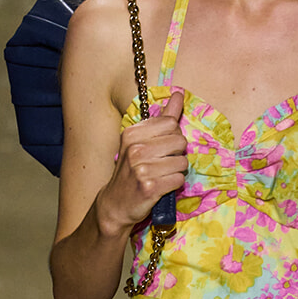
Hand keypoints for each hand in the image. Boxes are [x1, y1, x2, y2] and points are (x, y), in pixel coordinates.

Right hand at [98, 88, 186, 233]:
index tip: (161, 147)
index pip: (171, 123)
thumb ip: (162, 119)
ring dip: (177, 171)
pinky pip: (179, 180)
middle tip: (161, 164)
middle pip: (179, 141)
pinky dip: (174, 185)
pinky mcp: (150, 187)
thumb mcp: (140, 141)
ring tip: (161, 175)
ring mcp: (141, 169)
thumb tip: (179, 94)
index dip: (172, 137)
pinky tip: (162, 186)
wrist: (115, 204)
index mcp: (132, 134)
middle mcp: (135, 149)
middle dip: (177, 154)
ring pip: (182, 162)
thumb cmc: (131, 171)